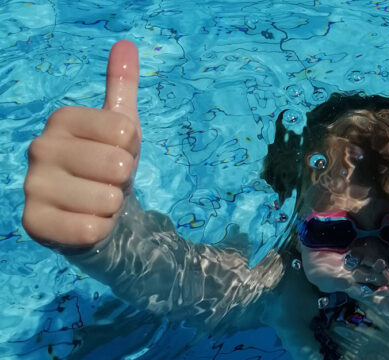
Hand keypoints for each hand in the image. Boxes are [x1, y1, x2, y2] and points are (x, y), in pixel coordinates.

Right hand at [22, 40, 140, 248]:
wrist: (94, 212)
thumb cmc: (108, 165)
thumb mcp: (121, 126)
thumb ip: (122, 87)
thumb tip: (125, 45)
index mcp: (62, 119)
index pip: (125, 130)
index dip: (132, 148)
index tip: (119, 152)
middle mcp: (40, 148)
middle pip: (117, 165)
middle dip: (123, 181)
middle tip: (109, 182)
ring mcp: (33, 186)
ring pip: (107, 199)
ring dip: (112, 207)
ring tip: (98, 202)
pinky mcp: (34, 223)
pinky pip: (90, 229)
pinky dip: (100, 229)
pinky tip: (87, 222)